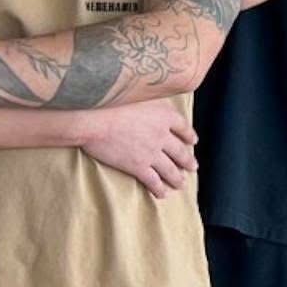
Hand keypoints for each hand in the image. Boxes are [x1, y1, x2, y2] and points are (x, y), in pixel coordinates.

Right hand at [80, 101, 197, 198]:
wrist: (93, 119)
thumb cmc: (111, 101)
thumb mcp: (139, 93)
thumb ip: (152, 101)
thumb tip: (157, 101)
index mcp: (164, 115)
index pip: (183, 127)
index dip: (189, 135)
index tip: (192, 141)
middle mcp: (162, 135)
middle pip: (180, 151)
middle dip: (187, 161)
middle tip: (193, 167)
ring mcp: (151, 152)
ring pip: (170, 169)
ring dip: (177, 178)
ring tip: (181, 183)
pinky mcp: (138, 166)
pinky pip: (153, 180)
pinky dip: (159, 188)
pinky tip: (162, 193)